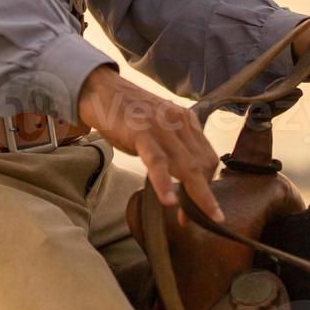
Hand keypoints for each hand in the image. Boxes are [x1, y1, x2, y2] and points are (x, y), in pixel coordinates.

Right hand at [76, 66, 224, 222]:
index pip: (208, 158)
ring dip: (194, 196)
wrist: (101, 89)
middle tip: (199, 220)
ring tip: (191, 220)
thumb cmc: (128, 113)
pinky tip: (168, 201)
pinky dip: (164, 183)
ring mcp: (162, 126)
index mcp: (186, 121)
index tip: (202, 207)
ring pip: (187, 166)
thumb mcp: (159, 126)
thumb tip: (184, 175)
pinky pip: (157, 161)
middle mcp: (180, 122)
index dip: (208, 186)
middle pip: (203, 165)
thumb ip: (174, 144)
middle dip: (203, 197)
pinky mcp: (142, 131)